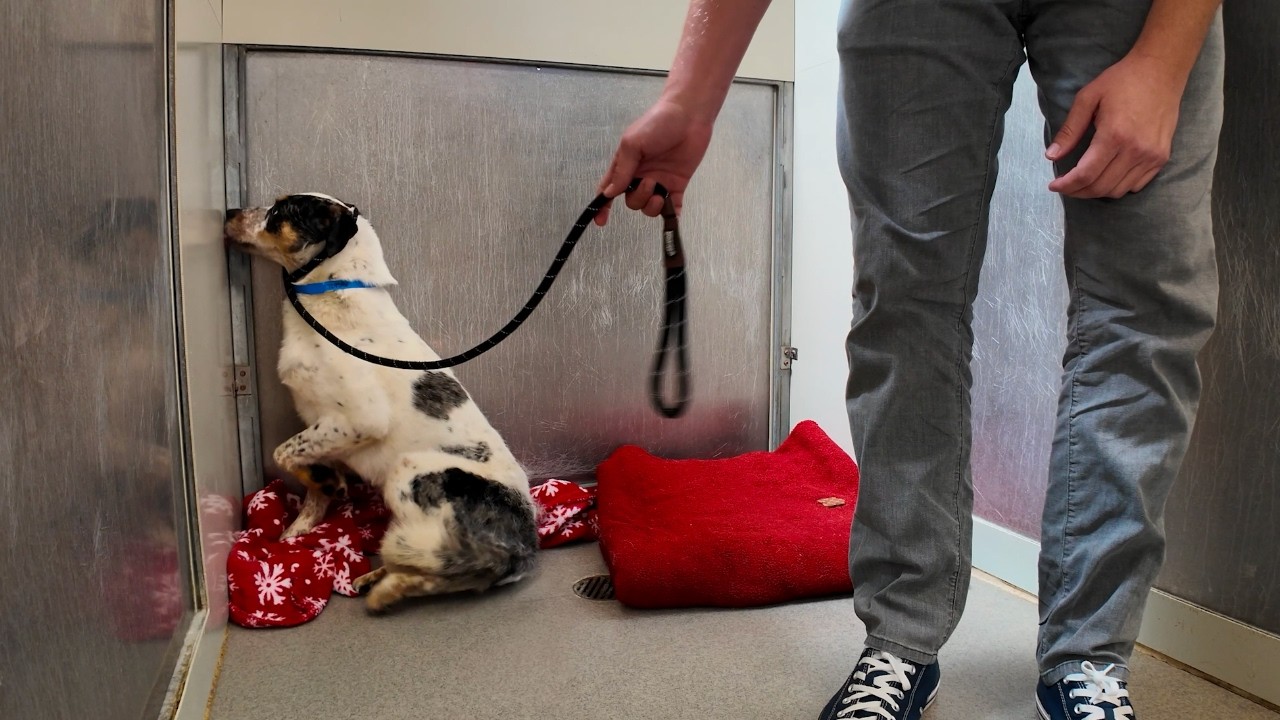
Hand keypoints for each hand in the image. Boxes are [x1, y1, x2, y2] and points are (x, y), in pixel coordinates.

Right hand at [594, 98, 713, 225]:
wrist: (689, 115)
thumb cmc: (657, 122)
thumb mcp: (633, 143)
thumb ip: (622, 170)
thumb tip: (609, 193)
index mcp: (626, 165)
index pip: (609, 189)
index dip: (602, 205)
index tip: (601, 220)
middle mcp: (641, 176)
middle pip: (631, 201)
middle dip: (637, 198)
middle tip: (649, 183)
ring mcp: (660, 181)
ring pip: (649, 207)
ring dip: (651, 206)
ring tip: (660, 192)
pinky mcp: (677, 185)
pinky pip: (673, 208)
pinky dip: (672, 215)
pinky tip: (672, 213)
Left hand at [1046, 53, 1186, 198]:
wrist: (1162, 70)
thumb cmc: (1122, 80)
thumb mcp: (1088, 98)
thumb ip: (1069, 130)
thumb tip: (1051, 156)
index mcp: (1114, 135)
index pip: (1086, 175)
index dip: (1066, 185)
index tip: (1053, 186)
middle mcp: (1136, 150)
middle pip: (1101, 187)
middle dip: (1078, 191)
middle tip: (1065, 186)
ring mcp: (1152, 156)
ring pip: (1118, 190)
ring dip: (1097, 191)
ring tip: (1083, 182)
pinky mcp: (1162, 157)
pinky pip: (1136, 185)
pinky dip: (1118, 186)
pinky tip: (1107, 176)